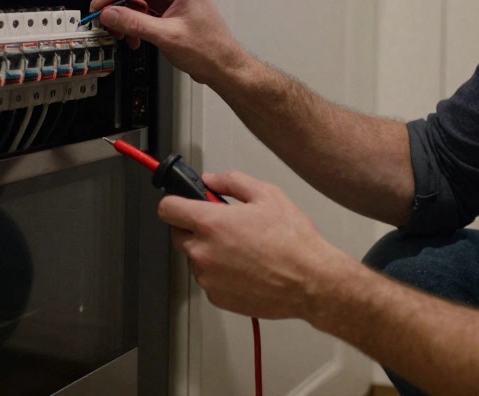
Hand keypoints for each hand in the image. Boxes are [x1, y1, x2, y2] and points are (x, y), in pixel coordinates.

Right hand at [90, 0, 249, 87]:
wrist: (222, 66)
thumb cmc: (208, 50)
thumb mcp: (166, 36)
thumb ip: (134, 23)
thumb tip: (109, 14)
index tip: (100, 3)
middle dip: (118, 1)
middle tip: (101, 14)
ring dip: (125, 14)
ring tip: (117, 31)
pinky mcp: (170, 9)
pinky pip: (145, 9)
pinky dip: (134, 22)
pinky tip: (131, 36)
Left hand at [158, 170, 354, 320]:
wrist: (311, 282)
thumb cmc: (294, 242)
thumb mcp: (267, 195)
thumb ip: (232, 182)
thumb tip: (212, 181)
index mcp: (211, 223)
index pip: (167, 208)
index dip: (175, 201)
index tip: (183, 202)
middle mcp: (203, 252)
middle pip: (177, 234)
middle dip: (194, 226)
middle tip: (223, 224)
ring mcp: (208, 278)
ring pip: (194, 258)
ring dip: (208, 251)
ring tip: (242, 249)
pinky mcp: (217, 297)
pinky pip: (208, 279)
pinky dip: (220, 273)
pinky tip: (245, 267)